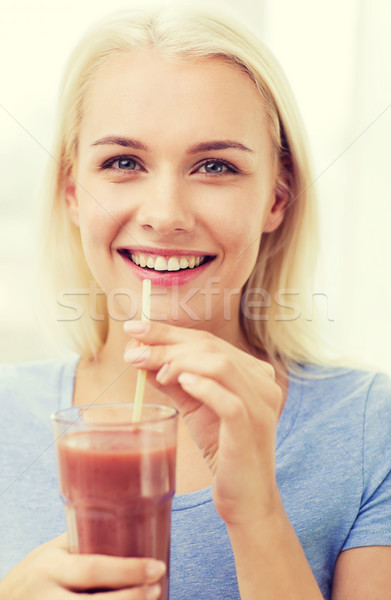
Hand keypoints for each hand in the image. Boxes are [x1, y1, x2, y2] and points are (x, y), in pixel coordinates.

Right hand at [0, 534, 164, 599]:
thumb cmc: (37, 572)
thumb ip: (81, 543)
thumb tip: (128, 521)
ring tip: (152, 598)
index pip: (92, 569)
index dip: (127, 570)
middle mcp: (47, 597)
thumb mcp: (52, 552)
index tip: (157, 566)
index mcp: (49, 566)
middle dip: (131, 597)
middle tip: (157, 586)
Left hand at [124, 320, 283, 525]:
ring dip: (180, 362)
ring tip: (153, 370)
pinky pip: (230, 402)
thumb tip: (142, 356)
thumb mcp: (195, 408)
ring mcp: (261, 406)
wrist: (246, 499)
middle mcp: (262, 383)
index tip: (135, 328)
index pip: (208, 341)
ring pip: (221, 366)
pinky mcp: (252, 430)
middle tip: (134, 350)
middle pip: (212, 348)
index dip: (169, 332)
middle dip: (167, 344)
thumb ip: (174, 381)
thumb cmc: (222, 450)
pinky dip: (203, 387)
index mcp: (252, 373)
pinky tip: (180, 382)